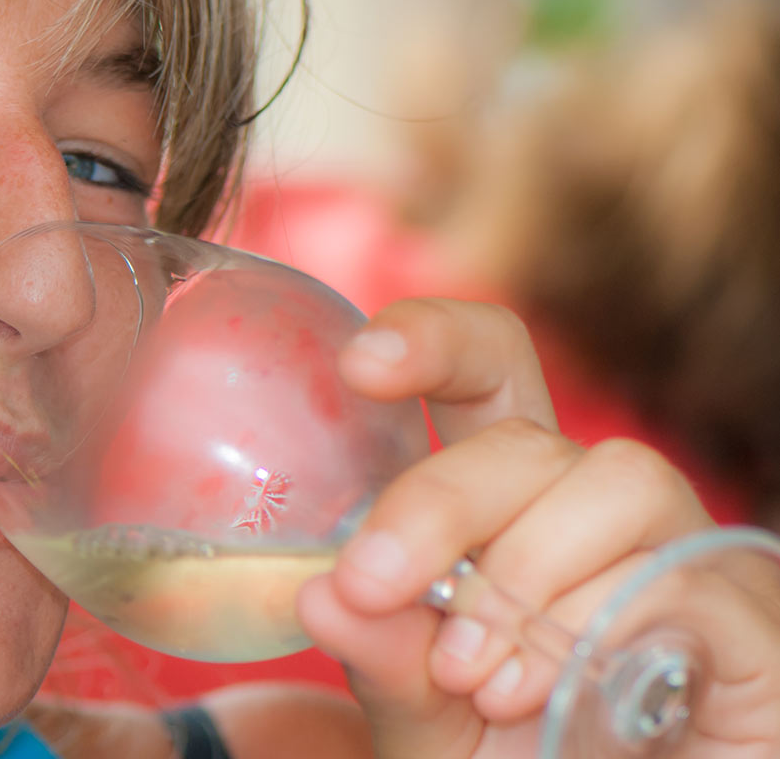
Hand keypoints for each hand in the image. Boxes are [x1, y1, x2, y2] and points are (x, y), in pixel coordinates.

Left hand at [296, 298, 779, 757]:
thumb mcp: (425, 724)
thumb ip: (384, 662)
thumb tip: (323, 592)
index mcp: (508, 509)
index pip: (485, 374)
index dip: (432, 341)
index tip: (361, 364)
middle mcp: (594, 513)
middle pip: (525, 437)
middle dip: (435, 503)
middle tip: (373, 586)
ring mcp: (681, 554)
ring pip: (614, 481)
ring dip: (524, 574)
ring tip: (477, 675)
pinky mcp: (747, 620)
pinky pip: (683, 575)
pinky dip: (601, 627)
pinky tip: (554, 694)